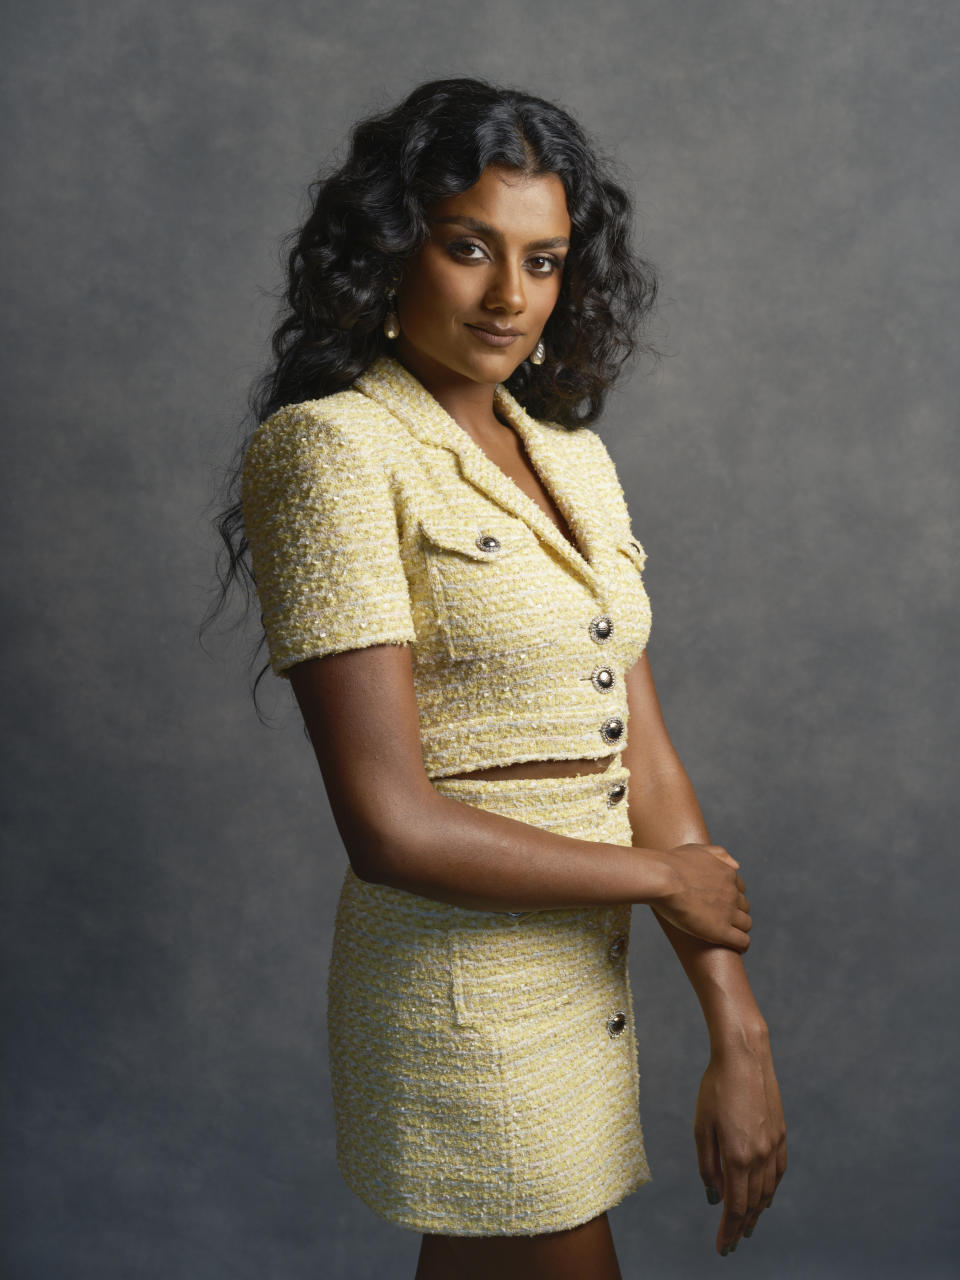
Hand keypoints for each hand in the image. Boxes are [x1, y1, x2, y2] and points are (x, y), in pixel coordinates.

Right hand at [654, 843, 752, 950]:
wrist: (662, 879)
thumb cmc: (672, 864)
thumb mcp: (698, 849)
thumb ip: (719, 854)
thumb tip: (737, 865)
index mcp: (728, 874)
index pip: (740, 889)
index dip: (730, 897)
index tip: (720, 903)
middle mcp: (732, 893)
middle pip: (744, 907)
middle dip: (734, 912)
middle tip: (719, 919)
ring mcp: (728, 912)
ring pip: (746, 924)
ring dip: (738, 928)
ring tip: (726, 935)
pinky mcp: (721, 931)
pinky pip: (742, 942)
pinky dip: (741, 946)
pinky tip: (735, 948)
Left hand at [695, 1033, 786, 1254]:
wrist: (745, 1056)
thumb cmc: (716, 1088)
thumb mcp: (701, 1126)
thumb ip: (708, 1165)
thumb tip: (714, 1196)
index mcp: (738, 1157)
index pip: (734, 1207)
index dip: (728, 1231)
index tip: (722, 1248)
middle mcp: (760, 1157)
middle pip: (752, 1204)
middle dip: (741, 1227)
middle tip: (732, 1244)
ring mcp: (774, 1146)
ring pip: (767, 1191)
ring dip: (757, 1212)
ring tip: (746, 1226)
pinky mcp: (781, 1134)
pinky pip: (778, 1173)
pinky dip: (770, 1191)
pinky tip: (765, 1197)